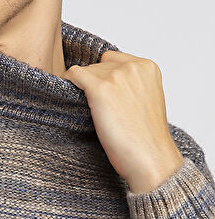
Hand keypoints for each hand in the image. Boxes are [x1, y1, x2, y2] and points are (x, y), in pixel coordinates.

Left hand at [61, 50, 183, 193]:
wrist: (150, 159)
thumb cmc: (146, 138)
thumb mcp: (145, 101)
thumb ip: (131, 84)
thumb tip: (101, 79)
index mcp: (148, 67)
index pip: (113, 59)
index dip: (104, 76)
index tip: (103, 94)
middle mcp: (133, 67)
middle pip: (98, 64)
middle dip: (94, 84)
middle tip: (98, 109)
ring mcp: (117, 76)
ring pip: (85, 72)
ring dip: (83, 89)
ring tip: (93, 113)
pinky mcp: (100, 89)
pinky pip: (73, 75)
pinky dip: (67, 83)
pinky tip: (67, 96)